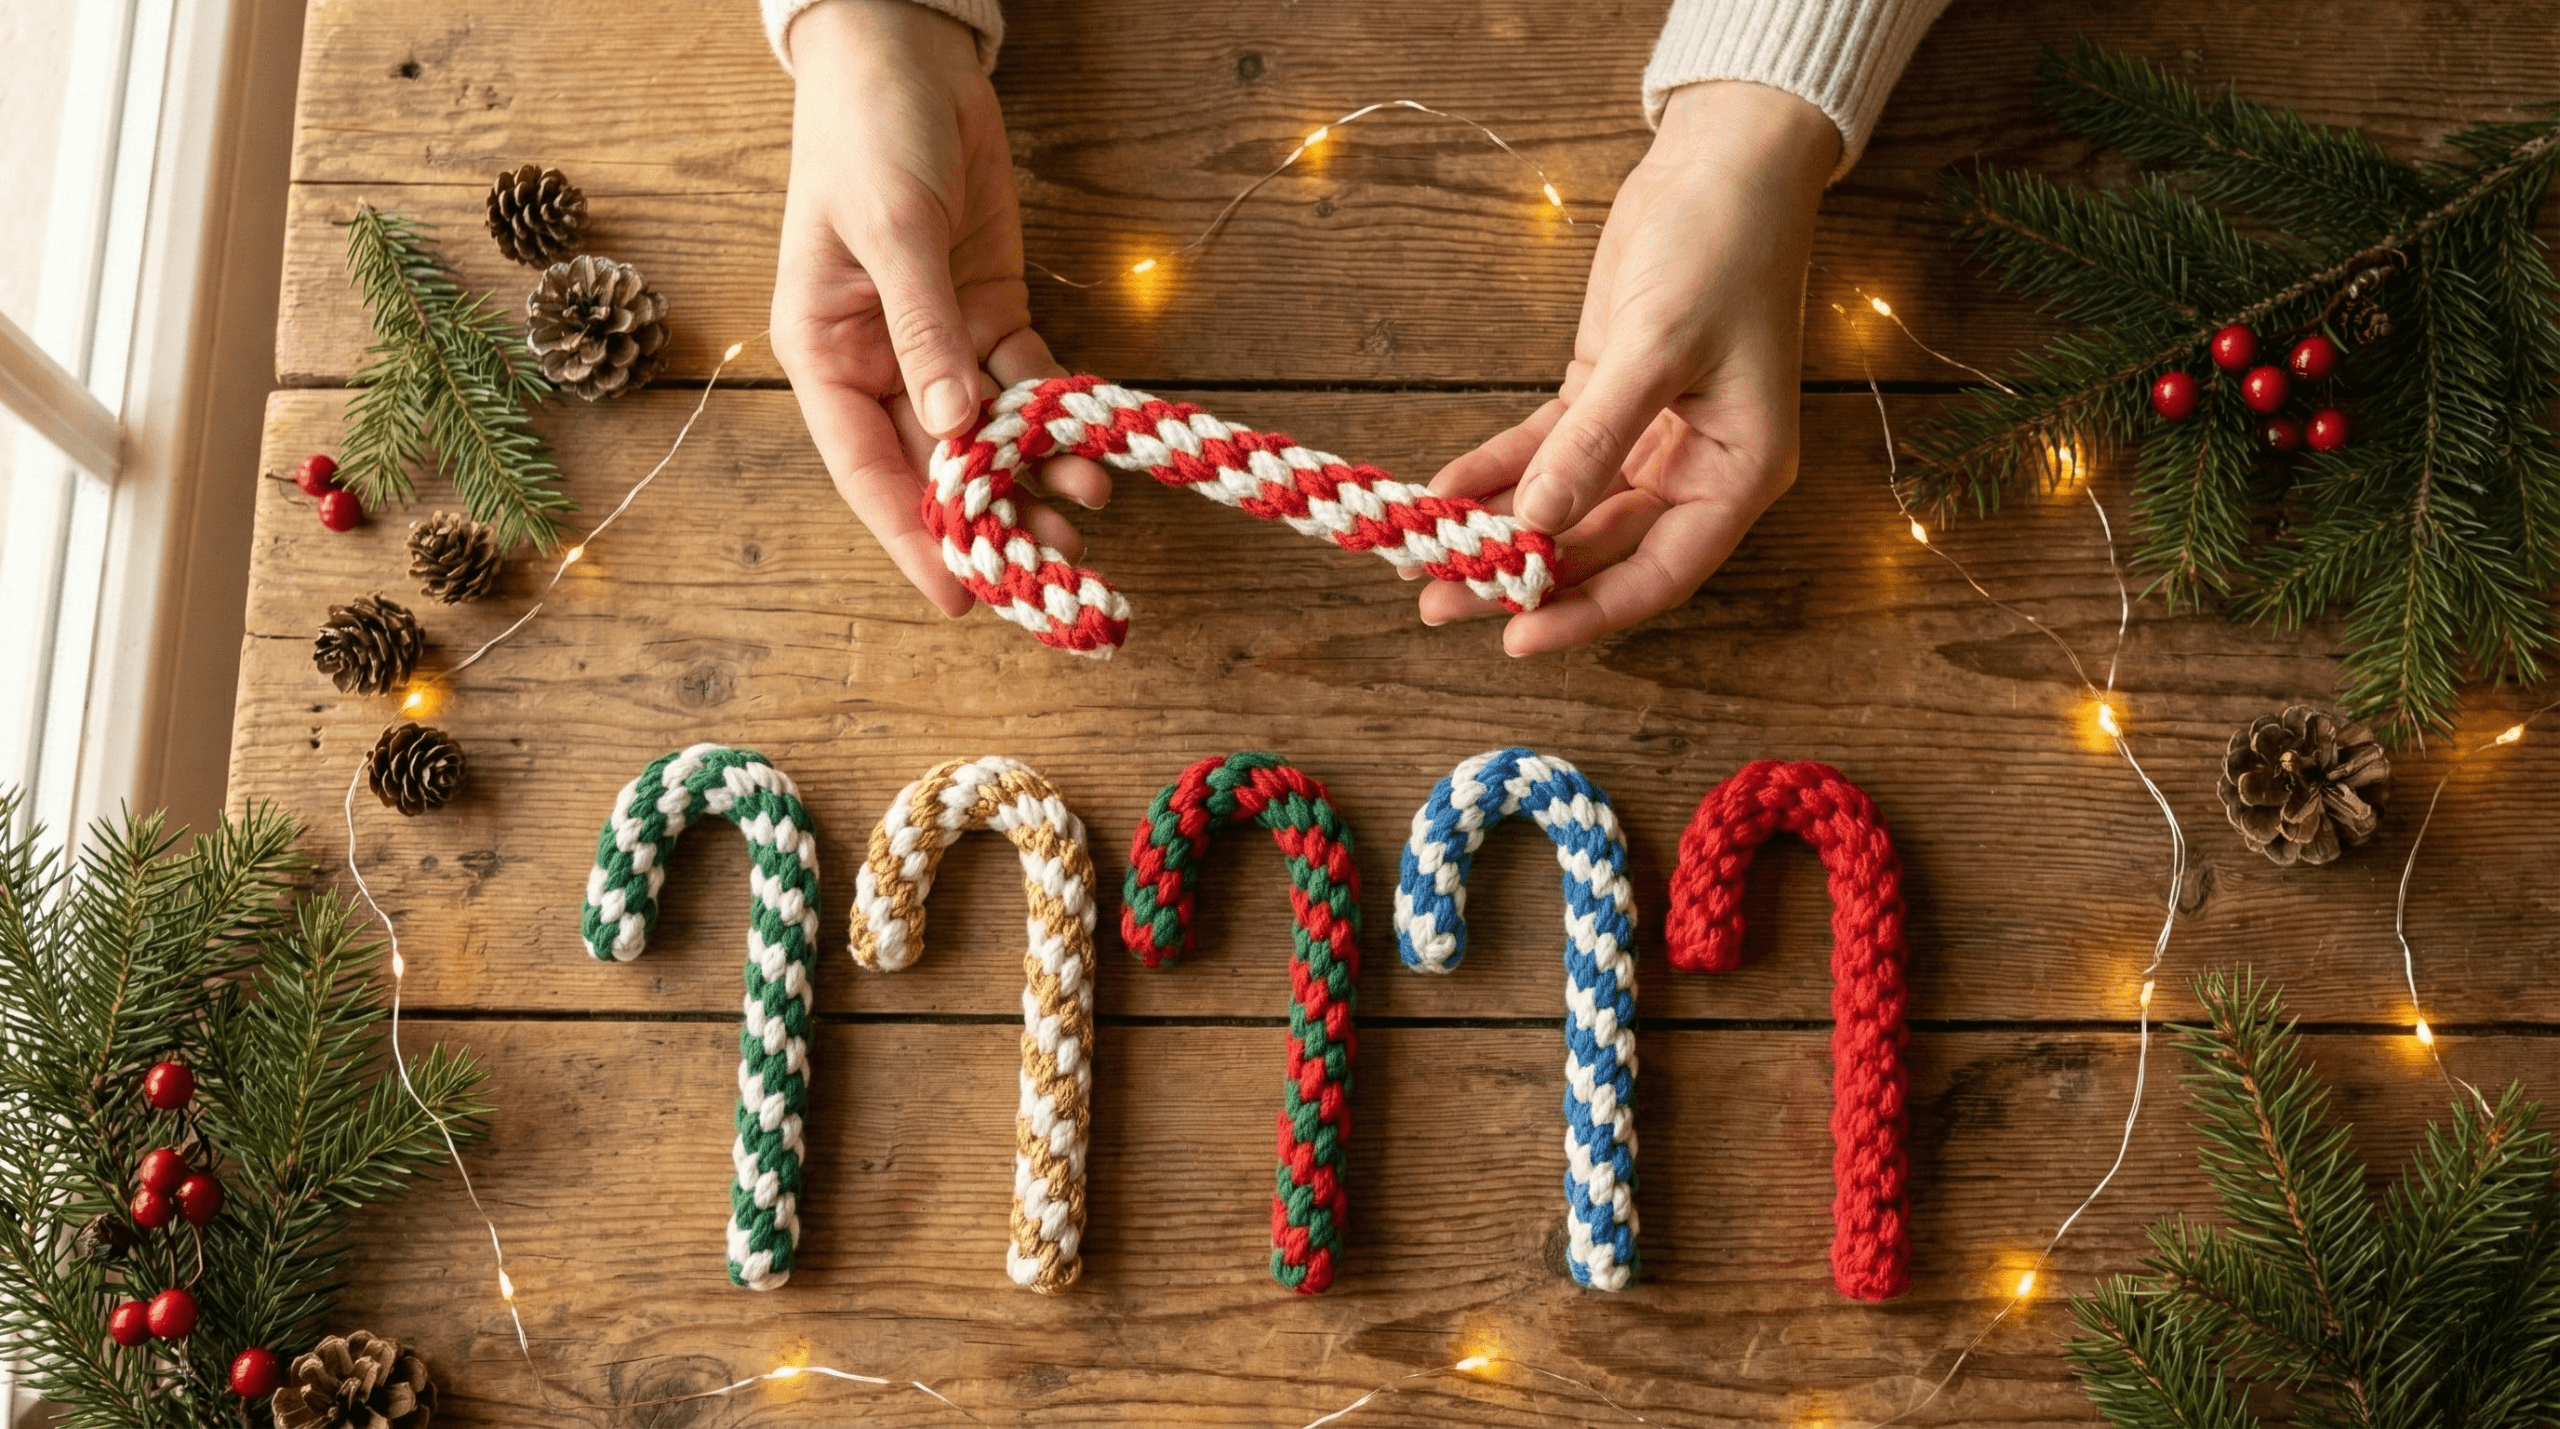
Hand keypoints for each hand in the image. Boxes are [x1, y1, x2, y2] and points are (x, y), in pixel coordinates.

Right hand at [771, 0, 1106, 615]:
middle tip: (1049, 567)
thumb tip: (953, 426)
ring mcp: (936, 341)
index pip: (867, 467)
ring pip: (987, 435)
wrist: (904, 54)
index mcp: (824, 353)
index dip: (914, 535)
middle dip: (990, 518)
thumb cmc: (867, 133)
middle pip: (933, 464)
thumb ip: (924, 328)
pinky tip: (1091, 454)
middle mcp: (877, 361)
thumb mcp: (891, 229)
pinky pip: (1023, 384)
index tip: (962, 594)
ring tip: (1083, 520)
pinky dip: (1055, 420)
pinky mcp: (987, 312)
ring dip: (1031, 478)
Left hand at [1418, 81, 1839, 652]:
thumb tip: (1537, 522)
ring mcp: (1647, 435)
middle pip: (1601, 550)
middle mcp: (1695, 466)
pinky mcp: (1604, 395)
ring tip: (1423, 565)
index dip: (1587, 613)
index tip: (1514, 638)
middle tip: (1439, 604)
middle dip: (1521, 578)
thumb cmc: (1721, 248)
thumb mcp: (1658, 347)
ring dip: (1497, 533)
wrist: (1724, 161)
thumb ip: (1594, 439)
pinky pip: (1543, 452)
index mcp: (1738, 472)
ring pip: (1565, 508)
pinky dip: (1493, 472)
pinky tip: (1440, 493)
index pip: (1658, 572)